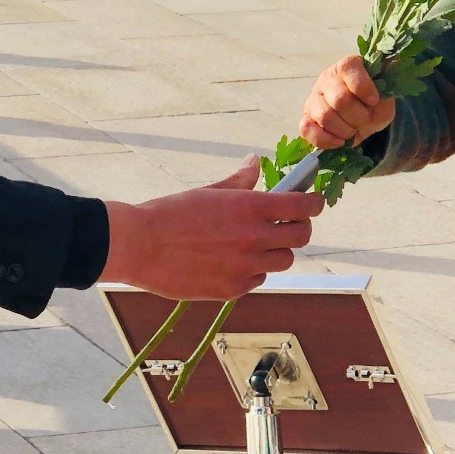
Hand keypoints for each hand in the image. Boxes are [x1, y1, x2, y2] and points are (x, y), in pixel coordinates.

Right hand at [101, 158, 324, 299]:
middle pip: (300, 237)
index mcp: (250, 208)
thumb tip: (255, 163)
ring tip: (259, 244)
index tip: (314, 202)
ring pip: (282, 261)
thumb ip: (239, 182)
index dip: (314, 203)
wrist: (139, 246)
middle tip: (290, 223)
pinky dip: (254, 270)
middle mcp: (254, 239)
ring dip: (277, 251)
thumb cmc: (170, 214)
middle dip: (300, 228)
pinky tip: (235, 261)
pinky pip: (258, 279)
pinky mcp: (232, 289)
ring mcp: (245, 267)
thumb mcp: (209, 192)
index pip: (302, 206)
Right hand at [299, 55, 394, 149]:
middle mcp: (327, 78)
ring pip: (324, 116)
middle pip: (339, 99)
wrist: (363, 118)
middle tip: (364, 121)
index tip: (374, 101)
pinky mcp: (306, 117)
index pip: (348, 68)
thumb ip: (384, 97)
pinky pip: (307, 129)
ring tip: (352, 131)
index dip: (363, 87)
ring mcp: (314, 97)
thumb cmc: (372, 104)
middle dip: (357, 117)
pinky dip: (324, 139)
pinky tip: (339, 141)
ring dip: (344, 130)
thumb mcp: (385, 99)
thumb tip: (376, 100)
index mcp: (348, 66)